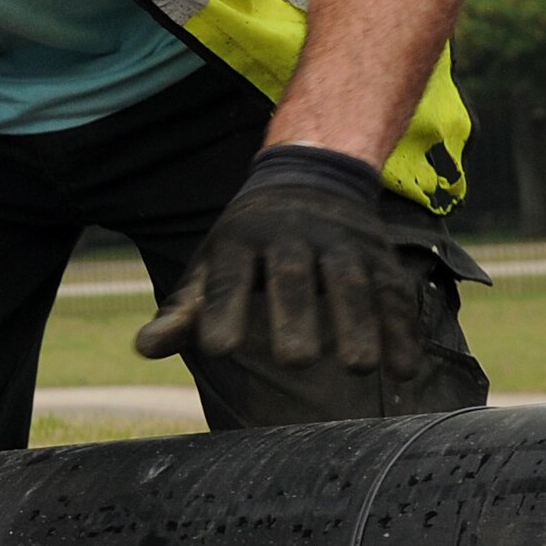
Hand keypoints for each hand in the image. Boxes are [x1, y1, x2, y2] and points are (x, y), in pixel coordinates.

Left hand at [135, 145, 420, 375]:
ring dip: (358, 322)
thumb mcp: (214, 263)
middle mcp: (291, 236)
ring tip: (358, 366)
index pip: (228, 275)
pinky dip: (401, 329)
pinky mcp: (380, 258)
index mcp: (240, 240)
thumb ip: (185, 310)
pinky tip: (402, 369)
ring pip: (351, 282)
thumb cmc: (249, 240)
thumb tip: (143, 349)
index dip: (221, 307)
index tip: (218, 347)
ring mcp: (341, 244)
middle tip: (294, 360)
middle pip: (292, 275)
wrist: (311, 175)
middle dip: (295, 313)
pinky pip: (394, 293)